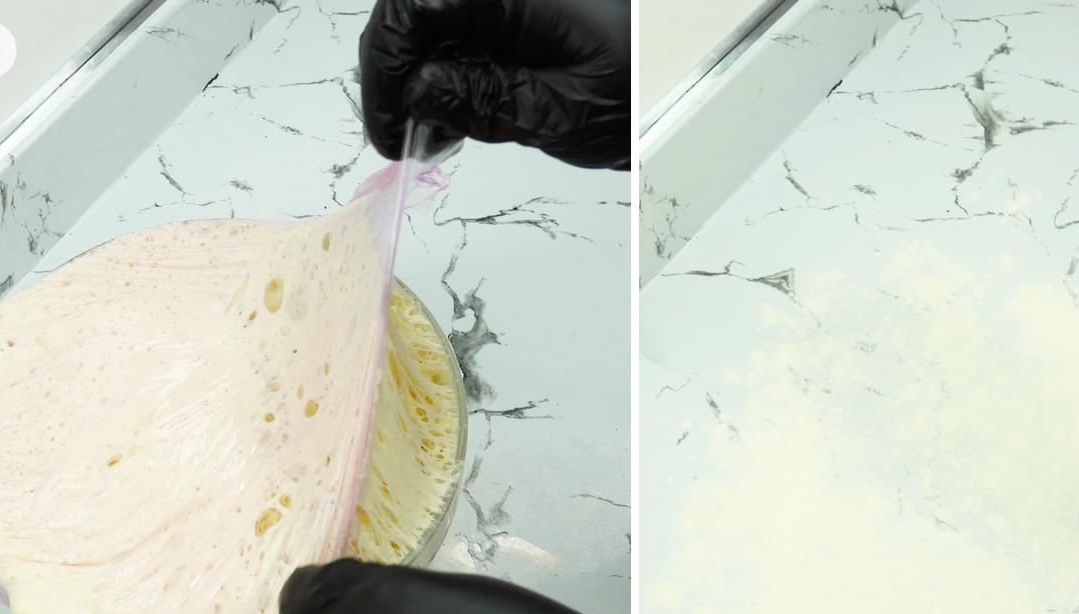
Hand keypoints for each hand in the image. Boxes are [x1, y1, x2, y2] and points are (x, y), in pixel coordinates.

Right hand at [359, 0, 629, 169]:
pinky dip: (451, 63)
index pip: (411, 12)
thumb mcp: (558, 112)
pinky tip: (455, 106)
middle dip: (399, 72)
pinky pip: (466, 24)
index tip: (387, 128)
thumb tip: (421, 96)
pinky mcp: (519, 11)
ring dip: (422, 71)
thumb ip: (483, 101)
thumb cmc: (642, 89)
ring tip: (432, 132)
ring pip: (436, 18)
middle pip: (416, 10)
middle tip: (403, 136)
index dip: (386, 71)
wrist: (692, 73)